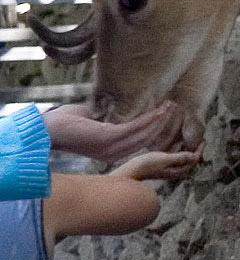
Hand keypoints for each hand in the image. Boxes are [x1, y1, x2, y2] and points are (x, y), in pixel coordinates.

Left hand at [45, 101, 182, 162]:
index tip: (164, 116)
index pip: (138, 143)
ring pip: (144, 134)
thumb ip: (109, 118)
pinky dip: (148, 118)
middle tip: (173, 109)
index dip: (154, 130)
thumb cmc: (65, 123)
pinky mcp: (108, 138)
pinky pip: (135, 127)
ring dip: (158, 119)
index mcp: (110, 152)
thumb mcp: (92, 121)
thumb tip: (122, 105)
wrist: (46, 129)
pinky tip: (157, 109)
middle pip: (145, 140)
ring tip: (169, 107)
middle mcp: (113, 154)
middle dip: (161, 124)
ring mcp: (111, 147)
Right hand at [111, 146, 201, 180]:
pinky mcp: (163, 167)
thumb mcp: (165, 159)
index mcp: (178, 171)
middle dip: (195, 150)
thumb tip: (195, 156)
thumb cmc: (147, 164)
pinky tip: (177, 144)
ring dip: (187, 150)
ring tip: (191, 139)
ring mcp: (169, 170)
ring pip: (183, 159)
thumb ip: (180, 157)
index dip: (199, 150)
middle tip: (199, 139)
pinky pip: (175, 159)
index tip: (203, 140)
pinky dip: (179, 151)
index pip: (193, 160)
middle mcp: (176, 172)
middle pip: (190, 160)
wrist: (131, 172)